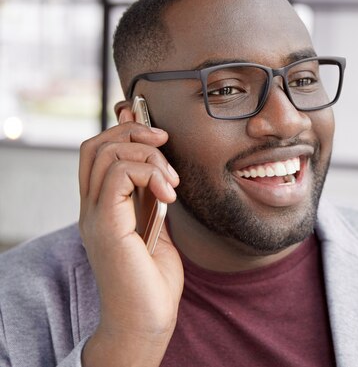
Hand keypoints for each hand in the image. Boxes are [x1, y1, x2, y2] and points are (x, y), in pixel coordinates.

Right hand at [78, 108, 182, 365]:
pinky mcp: (106, 225)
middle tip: (165, 145)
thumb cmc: (154, 279)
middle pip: (96, 144)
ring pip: (106, 153)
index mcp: (103, 207)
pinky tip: (168, 195)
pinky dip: (150, 174)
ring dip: (149, 157)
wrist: (147, 320)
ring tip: (172, 184)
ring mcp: (95, 216)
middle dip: (134, 132)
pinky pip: (120, 174)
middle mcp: (92, 207)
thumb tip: (163, 167)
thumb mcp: (158, 227)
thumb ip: (153, 198)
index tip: (159, 135)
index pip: (98, 152)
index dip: (124, 130)